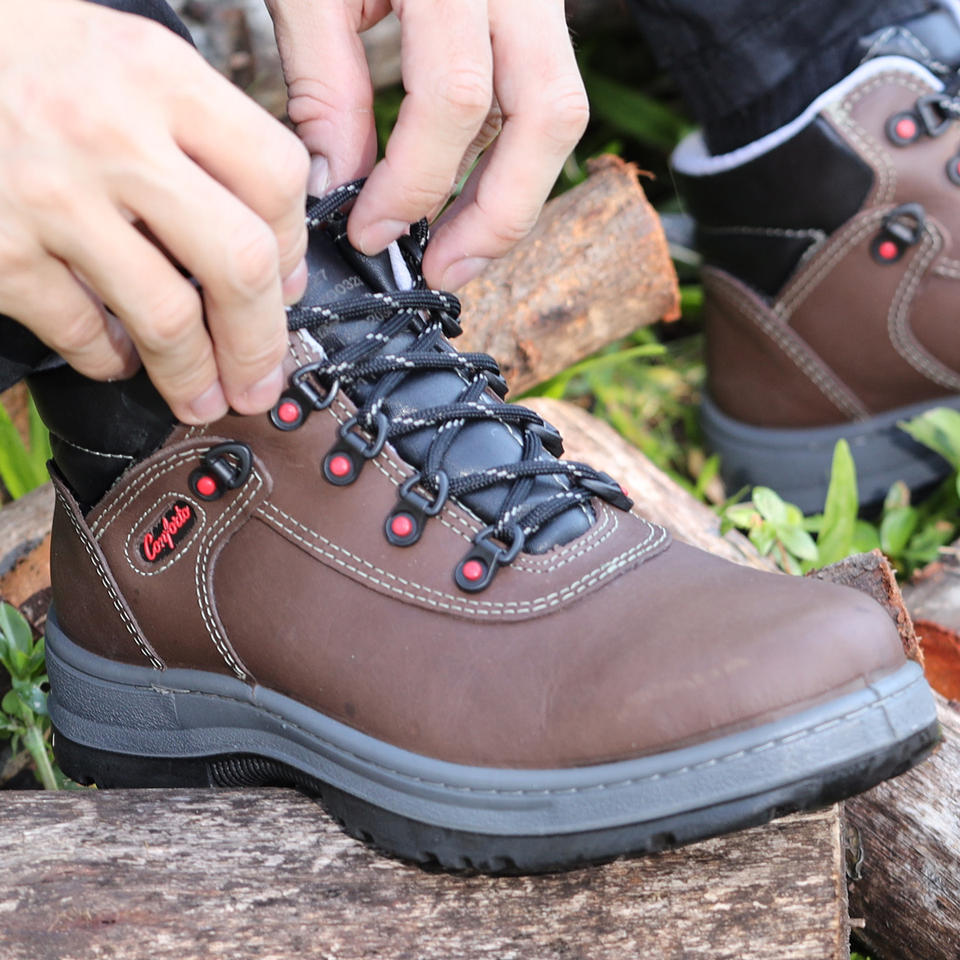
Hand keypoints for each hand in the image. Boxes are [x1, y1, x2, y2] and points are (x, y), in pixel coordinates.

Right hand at [0, 0, 309, 422]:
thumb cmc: (24, 56)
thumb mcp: (126, 57)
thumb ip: (199, 133)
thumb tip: (265, 238)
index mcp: (161, 77)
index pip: (276, 178)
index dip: (294, 248)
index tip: (288, 285)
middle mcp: (112, 134)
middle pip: (238, 263)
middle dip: (261, 341)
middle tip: (261, 378)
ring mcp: (52, 196)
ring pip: (166, 316)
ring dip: (194, 374)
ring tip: (203, 396)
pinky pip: (80, 331)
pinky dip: (108, 360)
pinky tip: (118, 358)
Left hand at [268, 0, 587, 288]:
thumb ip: (324, 81)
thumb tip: (340, 185)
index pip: (454, 97)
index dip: (413, 183)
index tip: (368, 233)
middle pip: (548, 115)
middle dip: (496, 212)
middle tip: (445, 271)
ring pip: (562, 113)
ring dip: (515, 197)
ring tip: (463, 251)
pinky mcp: (538, 9)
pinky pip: (544, 96)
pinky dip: (508, 156)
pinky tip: (468, 194)